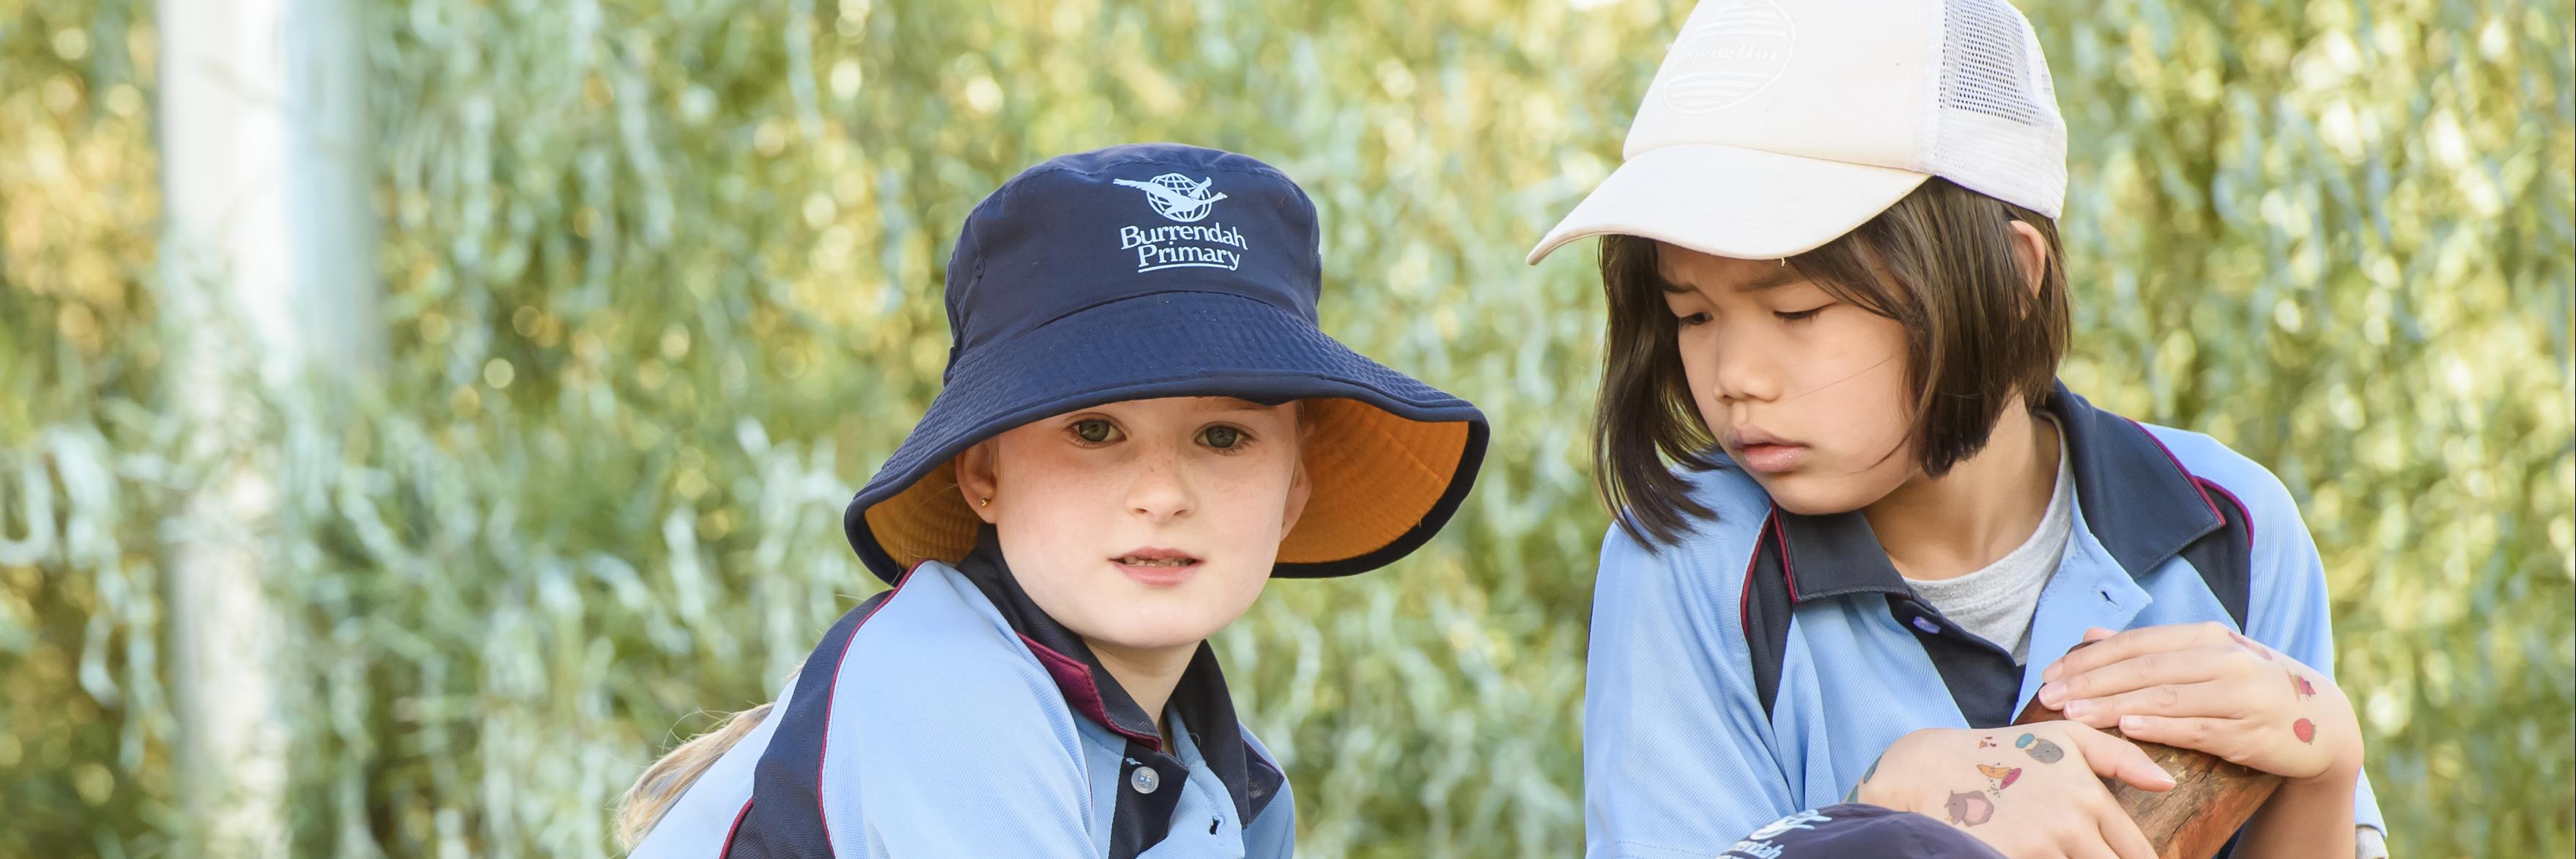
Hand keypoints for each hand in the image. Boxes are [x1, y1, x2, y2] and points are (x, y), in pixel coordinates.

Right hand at [1853, 721, 2175, 858]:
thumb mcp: (2063, 738)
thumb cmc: (2001, 752)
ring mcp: (2040, 848)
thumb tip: (2168, 784)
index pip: (2137, 851)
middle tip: (2090, 852)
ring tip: (2059, 850)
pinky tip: (2036, 853)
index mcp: (2088, 796)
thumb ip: (2121, 756)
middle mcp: (2070, 826)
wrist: (1928, 769)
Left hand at [2038, 624, 2362, 784]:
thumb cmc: (2248, 687)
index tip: (2049, 674)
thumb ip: (2147, 649)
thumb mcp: (2204, 658)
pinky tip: (2128, 726)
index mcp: (2207, 636)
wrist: (2320, 722)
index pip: (2135, 644)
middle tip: (2048, 697)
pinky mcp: (2249, 731)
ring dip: (2113, 706)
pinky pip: (2198, 728)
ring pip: (2165, 698)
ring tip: (2073, 715)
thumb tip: (2089, 636)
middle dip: (2090, 683)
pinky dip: (2162, 726)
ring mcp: (2239, 695)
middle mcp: (2224, 659)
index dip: (2088, 659)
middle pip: (2143, 669)